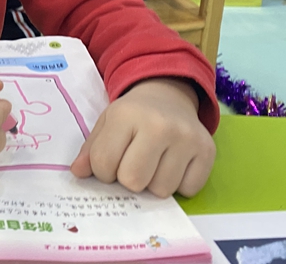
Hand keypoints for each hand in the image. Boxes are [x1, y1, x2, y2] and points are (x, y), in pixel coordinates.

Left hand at [70, 78, 214, 197]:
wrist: (169, 95)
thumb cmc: (133, 115)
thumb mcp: (107, 123)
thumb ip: (91, 149)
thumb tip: (78, 173)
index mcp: (126, 115)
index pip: (104, 164)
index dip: (103, 170)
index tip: (111, 161)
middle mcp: (159, 125)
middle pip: (133, 180)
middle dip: (128, 179)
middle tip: (132, 163)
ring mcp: (187, 138)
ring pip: (161, 190)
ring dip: (153, 183)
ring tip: (154, 162)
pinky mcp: (208, 151)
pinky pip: (188, 190)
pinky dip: (178, 184)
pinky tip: (174, 164)